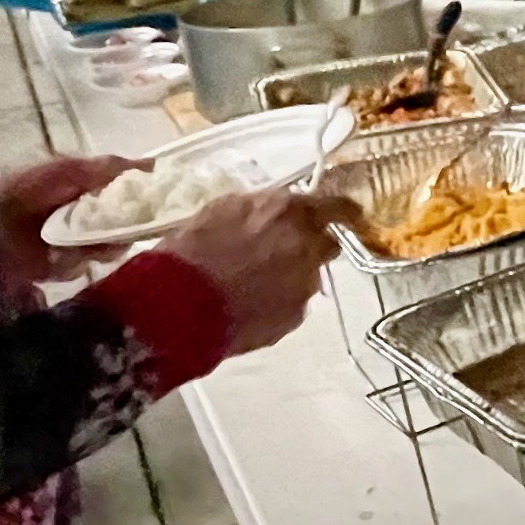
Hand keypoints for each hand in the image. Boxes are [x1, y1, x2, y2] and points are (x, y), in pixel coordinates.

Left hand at [0, 155, 143, 280]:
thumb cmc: (27, 187)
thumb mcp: (69, 168)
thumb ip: (109, 167)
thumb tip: (152, 165)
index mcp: (86, 189)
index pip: (127, 196)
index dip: (144, 199)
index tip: (162, 203)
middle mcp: (84, 216)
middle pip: (124, 225)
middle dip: (127, 227)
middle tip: (128, 228)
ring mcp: (74, 244)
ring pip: (109, 248)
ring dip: (102, 245)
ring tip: (87, 241)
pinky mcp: (62, 268)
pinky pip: (85, 266)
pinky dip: (77, 260)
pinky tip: (63, 253)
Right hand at [154, 188, 354, 355]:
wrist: (179, 305)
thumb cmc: (191, 250)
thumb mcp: (223, 209)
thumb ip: (261, 207)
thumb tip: (276, 211)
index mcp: (288, 212)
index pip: (336, 207)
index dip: (341, 212)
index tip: (345, 214)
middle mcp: (306, 247)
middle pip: (328, 244)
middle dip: (312, 246)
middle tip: (283, 251)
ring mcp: (304, 286)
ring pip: (308, 277)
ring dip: (290, 276)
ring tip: (253, 283)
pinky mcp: (294, 317)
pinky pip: (293, 304)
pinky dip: (278, 302)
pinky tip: (249, 304)